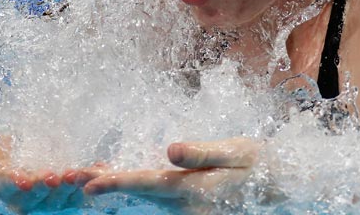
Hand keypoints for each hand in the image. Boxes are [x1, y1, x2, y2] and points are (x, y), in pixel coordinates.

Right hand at [0, 134, 85, 213]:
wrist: (20, 154)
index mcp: (3, 186)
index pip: (6, 188)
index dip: (13, 185)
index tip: (21, 180)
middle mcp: (27, 197)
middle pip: (36, 197)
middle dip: (45, 188)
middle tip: (55, 177)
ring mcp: (49, 196)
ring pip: (61, 197)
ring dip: (71, 187)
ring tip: (78, 173)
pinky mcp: (69, 191)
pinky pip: (81, 189)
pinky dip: (91, 179)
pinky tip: (99, 167)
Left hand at [77, 137, 260, 207]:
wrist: (280, 184)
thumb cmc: (258, 163)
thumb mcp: (235, 151)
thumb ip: (202, 153)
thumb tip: (170, 151)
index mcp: (196, 189)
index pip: (149, 183)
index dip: (117, 181)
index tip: (88, 183)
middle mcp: (189, 208)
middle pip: (142, 194)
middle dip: (112, 183)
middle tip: (78, 175)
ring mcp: (191, 214)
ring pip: (149, 199)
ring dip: (124, 187)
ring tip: (95, 175)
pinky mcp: (194, 213)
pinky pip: (161, 201)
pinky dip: (142, 191)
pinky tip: (126, 180)